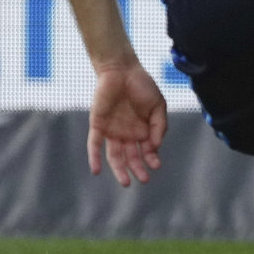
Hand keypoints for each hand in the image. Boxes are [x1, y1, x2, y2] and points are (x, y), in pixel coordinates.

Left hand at [88, 63, 167, 186]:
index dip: (151, 159)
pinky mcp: (98, 125)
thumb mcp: (158, 106)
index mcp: (142, 129)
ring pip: (114, 155)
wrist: (122, 70)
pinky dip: (94, 157)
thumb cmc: (142, 86)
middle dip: (137, 169)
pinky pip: (95, 144)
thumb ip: (159, 126)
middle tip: (143, 180)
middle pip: (131, 156)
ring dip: (119, 169)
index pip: (146, 150)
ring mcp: (112, 131)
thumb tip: (155, 147)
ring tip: (125, 182)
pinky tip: (96, 171)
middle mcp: (127, 133)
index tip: (156, 165)